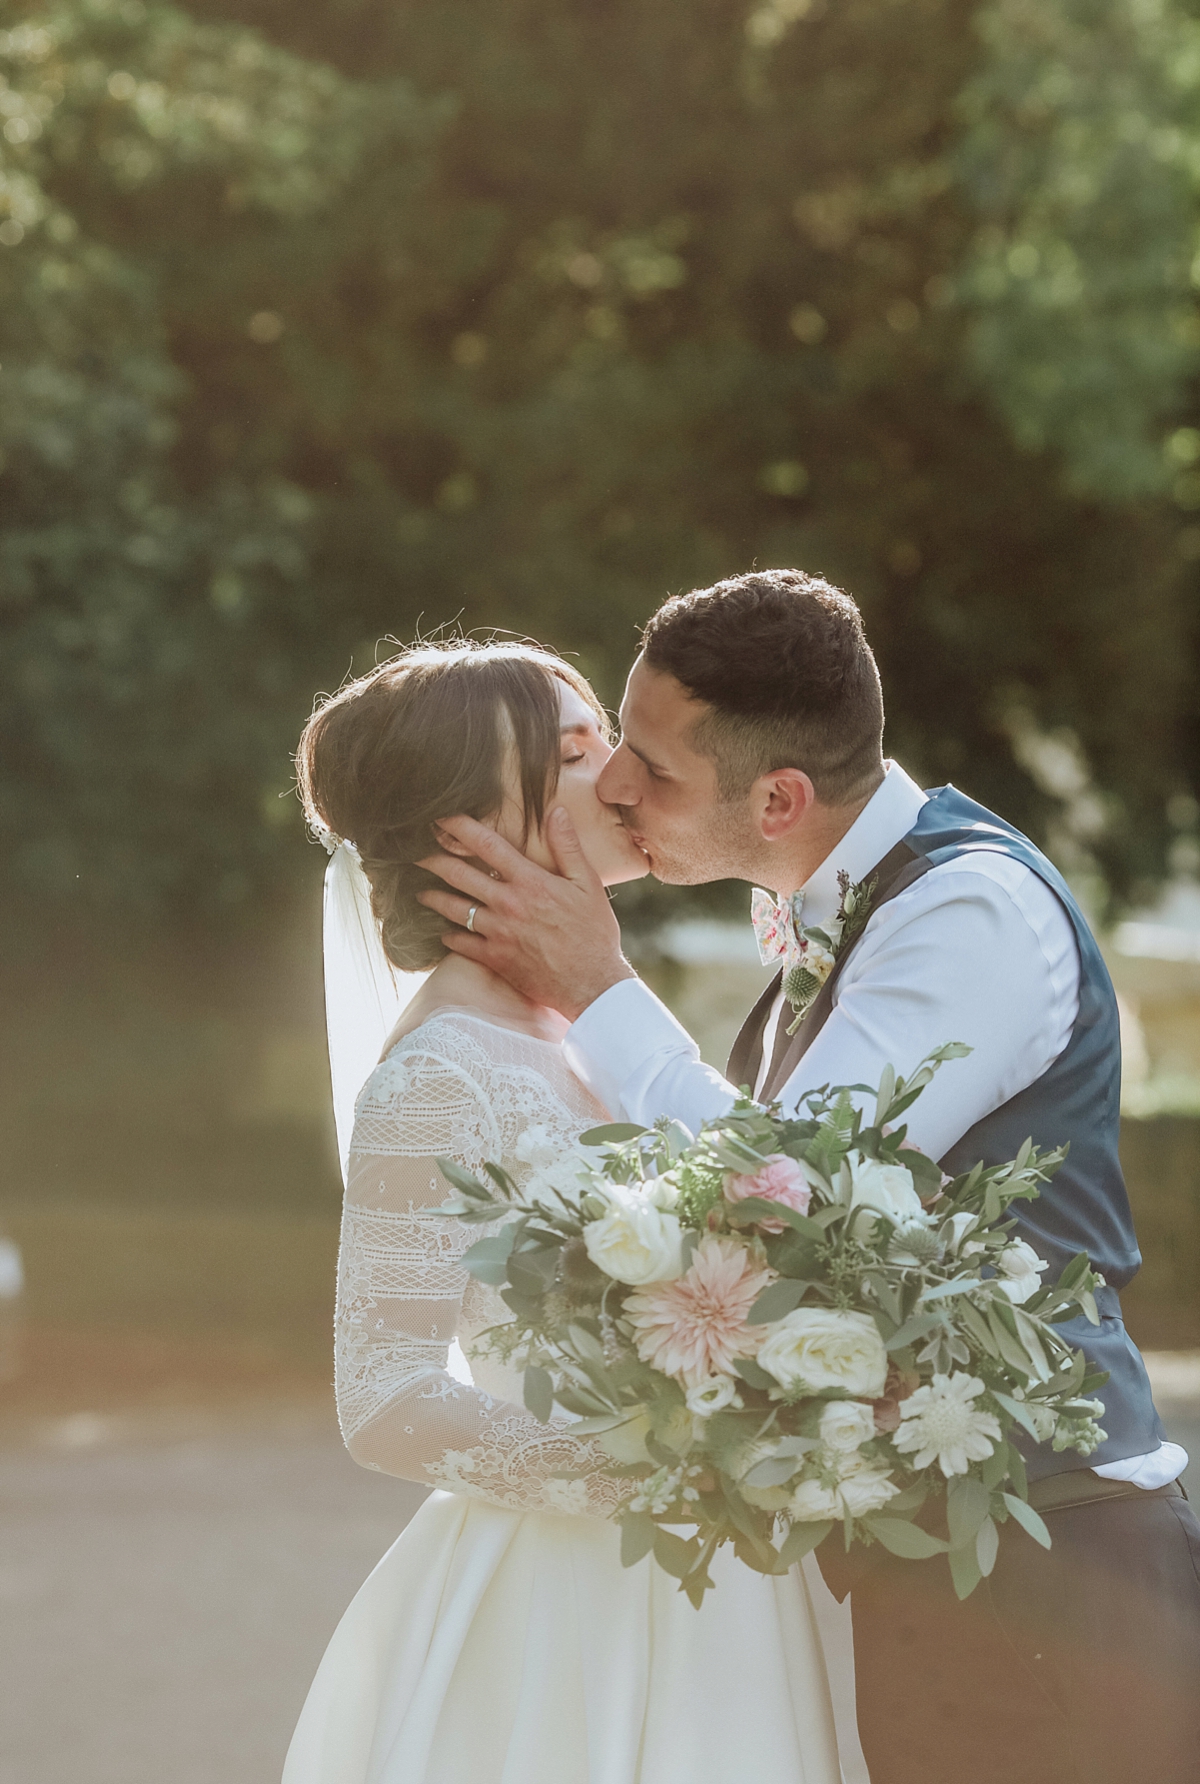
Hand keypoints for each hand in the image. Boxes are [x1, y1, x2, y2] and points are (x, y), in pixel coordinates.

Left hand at [416, 808, 636, 1020]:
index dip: (459, 827)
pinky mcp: (494, 958)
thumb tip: (556, 811)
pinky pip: (459, 943)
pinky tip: (442, 931)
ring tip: (421, 891)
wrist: (591, 983)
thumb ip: (568, 846)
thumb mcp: (589, 884)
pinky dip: (447, 935)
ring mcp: (497, 932)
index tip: (441, 818)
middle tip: (416, 852)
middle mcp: (507, 903)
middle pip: (457, 874)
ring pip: (452, 908)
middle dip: (432, 859)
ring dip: (431, 896)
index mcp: (530, 881)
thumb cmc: (593, 932)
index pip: (486, 844)